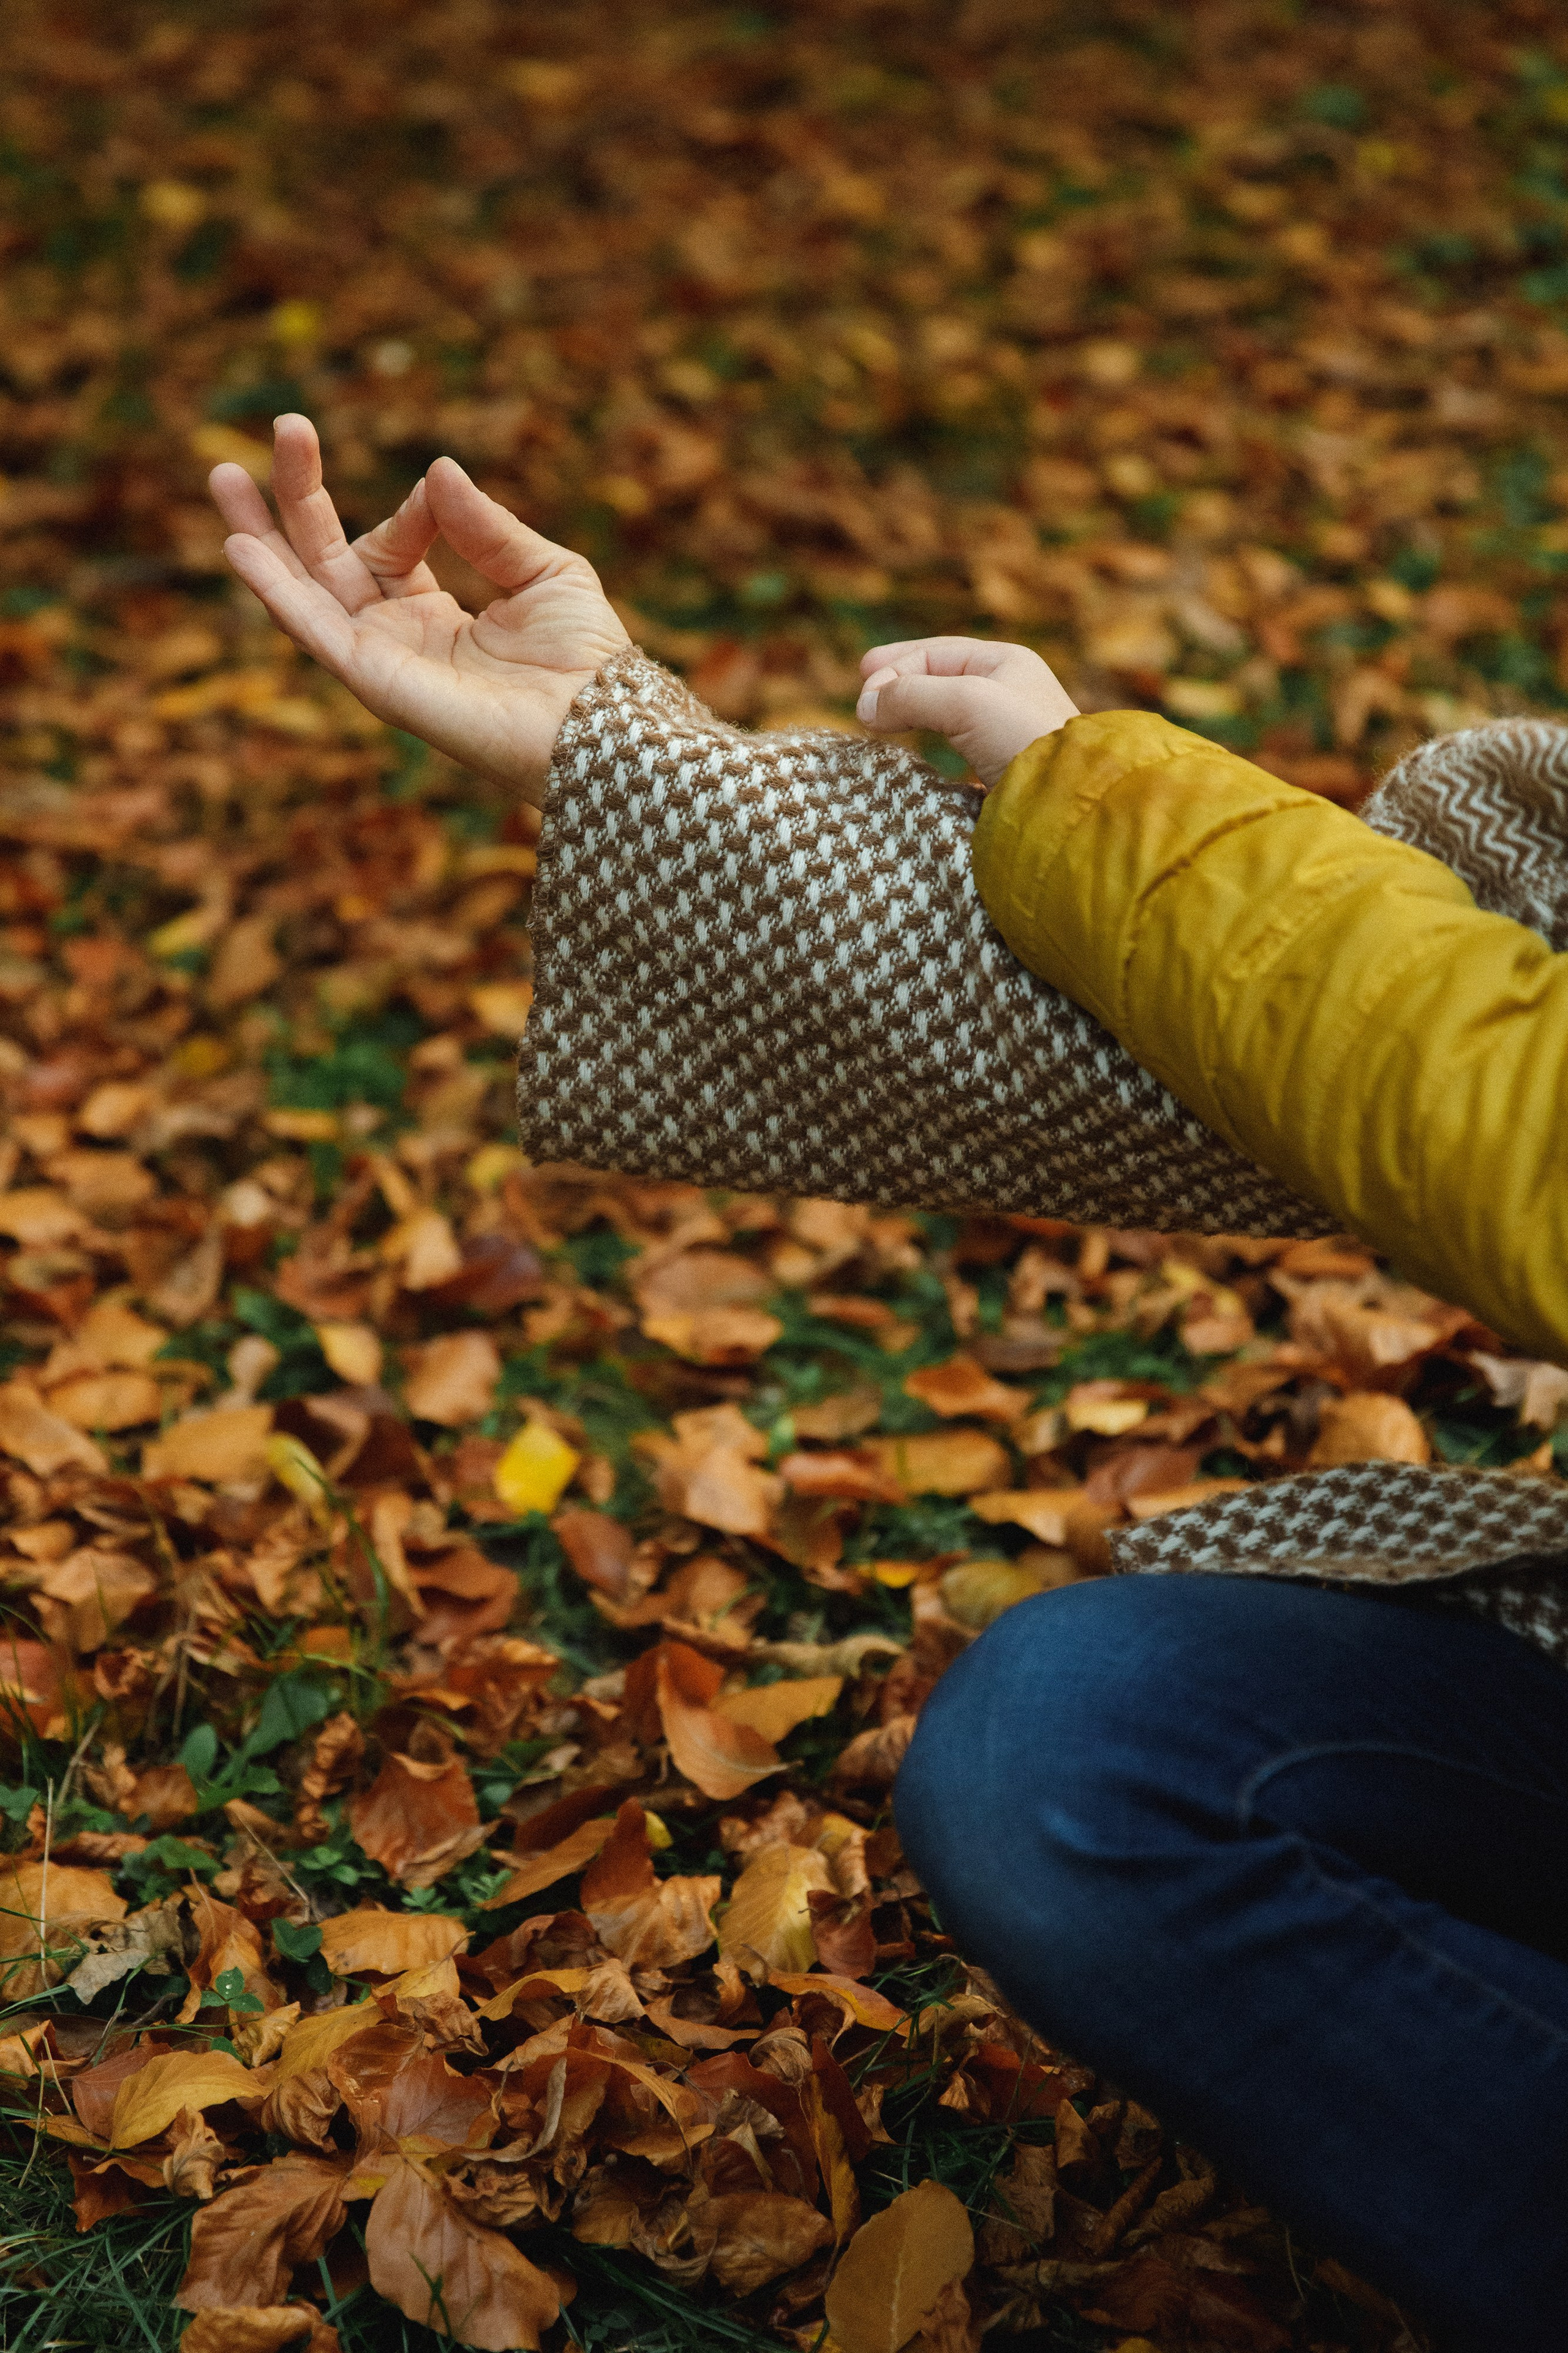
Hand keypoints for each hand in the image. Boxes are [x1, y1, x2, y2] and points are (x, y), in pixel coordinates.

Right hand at [208, 416, 629, 805]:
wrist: (596, 721)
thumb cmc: (584, 661)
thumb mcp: (543, 572)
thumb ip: (485, 525)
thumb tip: (436, 469)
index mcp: (434, 616)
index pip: (389, 547)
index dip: (409, 513)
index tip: (436, 494)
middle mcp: (397, 639)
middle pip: (326, 561)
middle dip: (296, 498)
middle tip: (282, 428)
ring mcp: (381, 663)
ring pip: (304, 591)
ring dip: (263, 535)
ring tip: (222, 474)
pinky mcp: (375, 683)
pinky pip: (314, 632)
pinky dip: (275, 590)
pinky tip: (240, 547)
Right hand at [855, 636, 1078, 787]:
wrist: (1067, 801)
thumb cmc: (1024, 739)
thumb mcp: (965, 701)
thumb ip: (911, 694)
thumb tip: (866, 706)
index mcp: (1005, 662)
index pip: (933, 653)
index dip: (892, 668)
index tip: (863, 699)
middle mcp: (1007, 691)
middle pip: (937, 678)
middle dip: (897, 685)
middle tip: (862, 697)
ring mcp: (1004, 731)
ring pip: (944, 713)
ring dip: (910, 714)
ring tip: (880, 724)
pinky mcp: (1001, 769)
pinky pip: (955, 747)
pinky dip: (927, 745)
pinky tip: (914, 757)